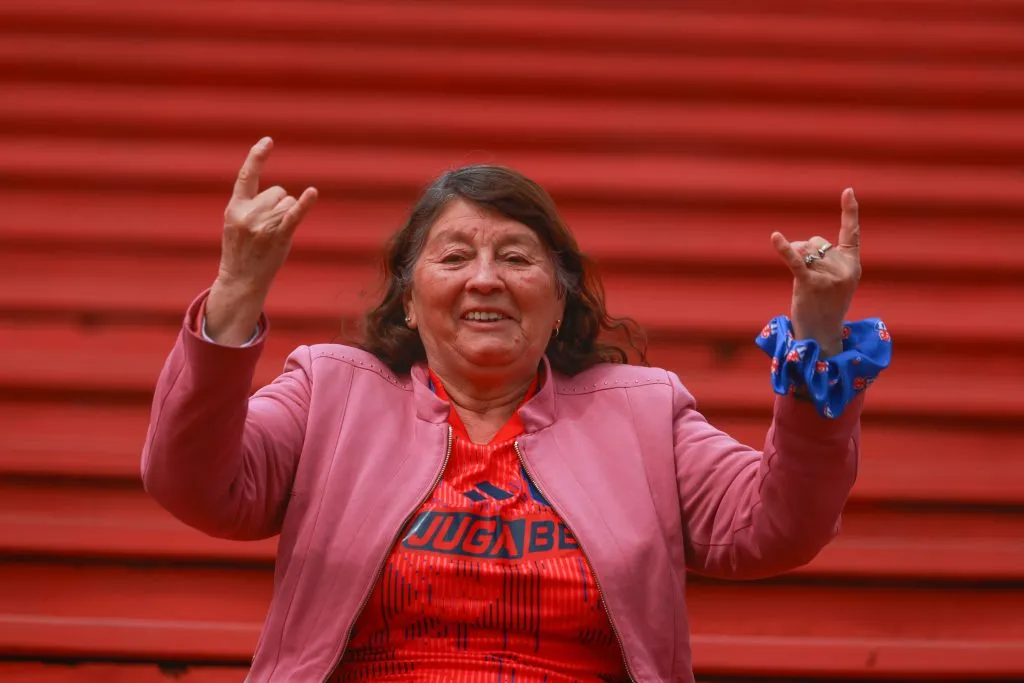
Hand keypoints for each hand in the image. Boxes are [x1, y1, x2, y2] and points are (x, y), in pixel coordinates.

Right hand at [206, 137, 317, 343]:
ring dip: (287, 215)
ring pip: (288, 203)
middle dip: (278, 204)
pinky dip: (305, 204)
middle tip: (267, 227)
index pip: (245, 175)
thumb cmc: (241, 250)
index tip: (268, 141)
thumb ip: (250, 205)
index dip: (257, 156)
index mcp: (235, 207)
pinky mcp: (278, 237)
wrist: (240, 279)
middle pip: (278, 191)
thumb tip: (281, 194)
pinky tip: (312, 193)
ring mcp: (263, 226)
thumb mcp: (235, 223)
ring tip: (273, 234)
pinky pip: (294, 215)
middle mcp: (248, 213)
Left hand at [771, 188, 860, 357]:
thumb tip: (798, 245)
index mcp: (853, 264)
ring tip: (804, 284)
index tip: (848, 191)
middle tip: (810, 279)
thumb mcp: (833, 279)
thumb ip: (822, 257)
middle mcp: (844, 268)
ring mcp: (829, 277)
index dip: (850, 211)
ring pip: (804, 250)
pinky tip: (775, 237)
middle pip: (816, 241)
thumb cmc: (825, 304)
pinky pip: (795, 261)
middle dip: (805, 252)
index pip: (852, 232)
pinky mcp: (811, 284)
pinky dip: (783, 249)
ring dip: (795, 258)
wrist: (822, 334)